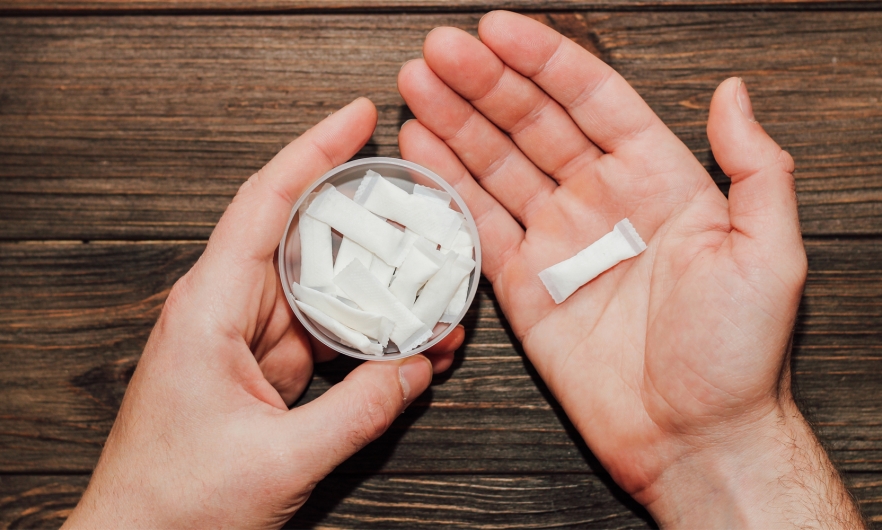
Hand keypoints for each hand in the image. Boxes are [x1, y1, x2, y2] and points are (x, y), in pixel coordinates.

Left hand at [62, 98, 462, 528]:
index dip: (314, 151)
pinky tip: (407, 343)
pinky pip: (324, 334)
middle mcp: (227, 310)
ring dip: (376, 291)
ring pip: (324, 290)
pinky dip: (365, 335)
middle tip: (425, 211)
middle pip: (308, 240)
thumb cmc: (175, 504)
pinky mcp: (264, 369)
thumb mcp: (281, 460)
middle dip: (370, 224)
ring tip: (435, 289)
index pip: (266, 203)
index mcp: (211, 308)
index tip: (358, 116)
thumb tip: (418, 370)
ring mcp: (248, 340)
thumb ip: (360, 411)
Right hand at [398, 12, 862, 527]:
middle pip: (532, 123)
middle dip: (483, 83)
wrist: (693, 436)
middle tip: (438, 49)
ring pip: (497, 165)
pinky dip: (448, 187)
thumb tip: (734, 92)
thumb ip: (756, 167)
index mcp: (658, 180)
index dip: (543, 62)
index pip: (592, 100)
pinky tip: (422, 149)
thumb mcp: (770, 252)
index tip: (498, 30)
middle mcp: (602, 202)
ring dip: (456, 122)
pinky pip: (479, 226)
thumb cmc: (738, 354)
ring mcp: (558, 241)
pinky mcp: (524, 286)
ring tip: (417, 82)